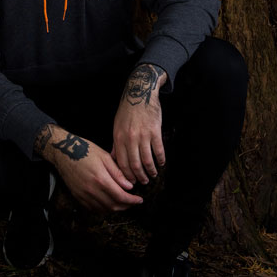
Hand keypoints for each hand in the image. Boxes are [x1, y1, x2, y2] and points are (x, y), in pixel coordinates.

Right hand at [35, 125, 142, 211]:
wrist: (63, 152)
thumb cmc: (85, 150)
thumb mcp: (104, 157)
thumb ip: (117, 173)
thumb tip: (129, 186)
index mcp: (101, 179)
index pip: (121, 196)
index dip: (132, 200)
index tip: (139, 199)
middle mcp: (92, 190)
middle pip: (113, 206)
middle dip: (126, 206)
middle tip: (133, 202)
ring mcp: (83, 195)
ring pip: (103, 209)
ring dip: (115, 209)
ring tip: (123, 203)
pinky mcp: (77, 196)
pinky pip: (93, 208)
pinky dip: (103, 208)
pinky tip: (108, 203)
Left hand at [112, 63, 166, 184]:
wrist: (139, 93)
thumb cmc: (127, 111)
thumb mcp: (117, 126)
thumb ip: (117, 144)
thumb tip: (114, 160)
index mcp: (119, 138)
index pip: (121, 163)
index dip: (127, 175)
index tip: (131, 182)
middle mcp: (130, 138)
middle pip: (134, 164)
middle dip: (139, 177)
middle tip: (144, 182)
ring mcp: (142, 135)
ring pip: (147, 160)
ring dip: (150, 171)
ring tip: (153, 175)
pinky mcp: (155, 131)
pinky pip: (158, 150)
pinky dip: (160, 160)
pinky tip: (161, 164)